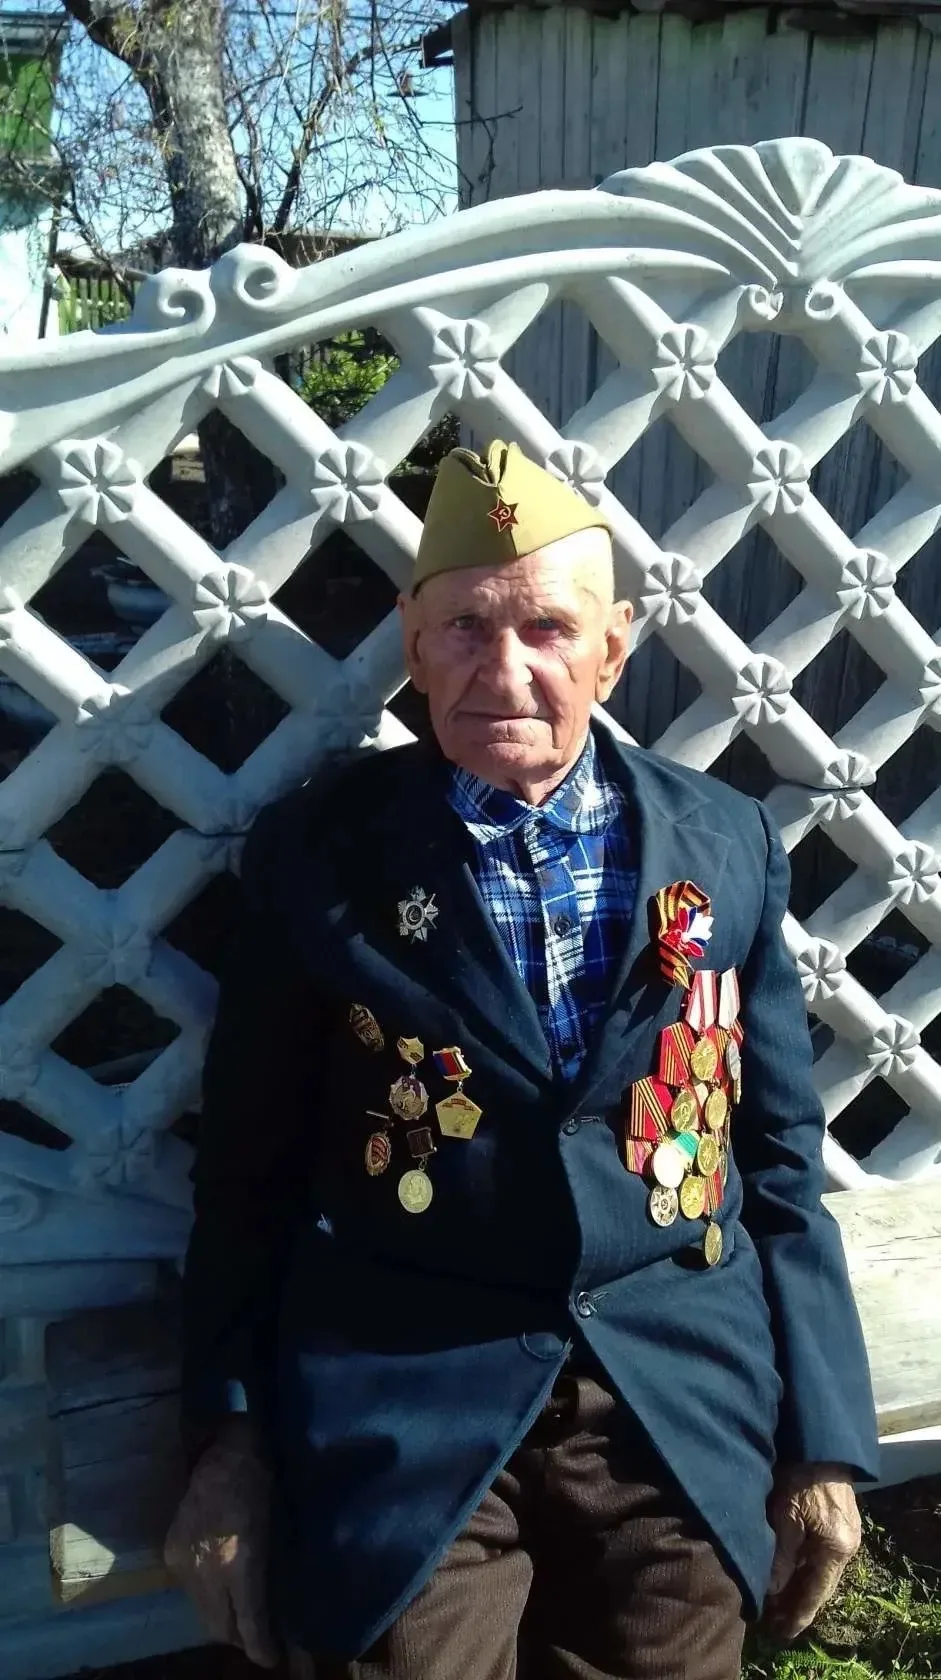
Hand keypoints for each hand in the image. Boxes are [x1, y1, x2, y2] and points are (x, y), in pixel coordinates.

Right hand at [164, 1423, 278, 1667]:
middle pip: (220, 1628)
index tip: (271, 1656)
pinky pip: (189, 1590)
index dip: (261, 1647)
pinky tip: (219, 1583)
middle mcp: (209, 1571)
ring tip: (238, 1609)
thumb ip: (267, 1574)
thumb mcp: (275, 1532)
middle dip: (239, 1637)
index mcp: (240, 1565)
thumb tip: (274, 1605)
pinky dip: (205, 1595)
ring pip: (202, 1612)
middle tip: (255, 1634)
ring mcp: (185, 1563)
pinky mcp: (171, 1553)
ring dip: (220, 1617)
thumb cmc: (261, 1484)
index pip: (249, 1624)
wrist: (223, 1451)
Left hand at [764, 1462, 861, 1639]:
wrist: (820, 1441)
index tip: (781, 1633)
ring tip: (776, 1601)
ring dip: (799, 1584)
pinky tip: (788, 1570)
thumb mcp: (786, 1515)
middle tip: (773, 1622)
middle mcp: (847, 1546)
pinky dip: (804, 1565)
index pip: (815, 1593)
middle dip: (797, 1603)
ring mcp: (845, 1532)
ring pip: (819, 1569)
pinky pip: (820, 1553)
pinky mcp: (839, 1520)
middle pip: (820, 1584)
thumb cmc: (802, 1476)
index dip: (798, 1614)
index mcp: (837, 1549)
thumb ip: (782, 1554)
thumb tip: (773, 1589)